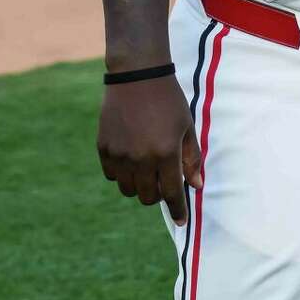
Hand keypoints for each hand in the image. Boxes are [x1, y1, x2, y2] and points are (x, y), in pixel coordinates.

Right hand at [97, 75, 202, 222]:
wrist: (137, 77)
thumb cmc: (168, 101)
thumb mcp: (187, 128)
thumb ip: (191, 159)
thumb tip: (196, 185)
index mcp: (165, 153)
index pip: (173, 192)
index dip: (178, 210)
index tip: (181, 221)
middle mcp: (140, 159)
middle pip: (148, 197)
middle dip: (159, 196)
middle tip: (166, 183)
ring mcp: (119, 155)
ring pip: (129, 190)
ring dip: (141, 186)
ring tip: (149, 169)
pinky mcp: (103, 149)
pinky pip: (112, 175)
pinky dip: (123, 174)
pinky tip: (132, 159)